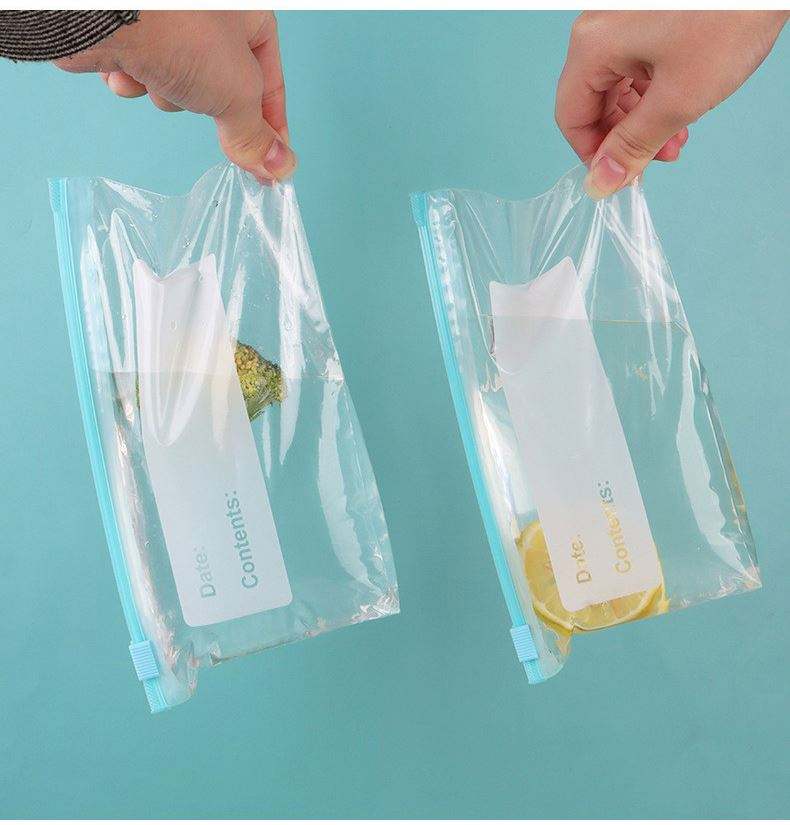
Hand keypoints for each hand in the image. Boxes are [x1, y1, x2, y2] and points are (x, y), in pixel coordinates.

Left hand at [55, 11, 295, 182]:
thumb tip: (279, 167)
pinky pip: (141, 72)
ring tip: (158, 73)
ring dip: (167, 92)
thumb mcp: (237, 94)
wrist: (108, 9)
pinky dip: (134, 78)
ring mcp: (169, 24)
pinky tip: (127, 65)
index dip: (271, 127)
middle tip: (203, 106)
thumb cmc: (182, 31)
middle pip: (222, 87)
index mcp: (249, 15)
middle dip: (206, 101)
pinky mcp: (131, 33)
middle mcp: (210, 16)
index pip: (271, 82)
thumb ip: (256, 136)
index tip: (269, 164)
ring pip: (179, 84)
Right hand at [555, 11, 786, 197]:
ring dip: (642, 120)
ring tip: (677, 136)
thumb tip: (601, 183)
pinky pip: (637, 64)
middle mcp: (600, 28)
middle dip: (624, 138)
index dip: (594, 155)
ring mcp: (624, 19)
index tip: (620, 176)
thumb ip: (633, 146)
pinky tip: (682, 104)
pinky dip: (654, 92)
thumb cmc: (731, 16)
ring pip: (617, 86)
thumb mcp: (678, 98)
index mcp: (593, 46)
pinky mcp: (649, 15)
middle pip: (593, 102)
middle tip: (657, 159)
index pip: (572, 117)